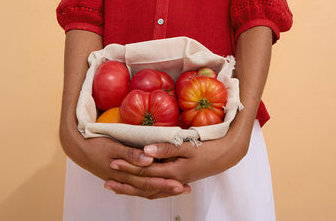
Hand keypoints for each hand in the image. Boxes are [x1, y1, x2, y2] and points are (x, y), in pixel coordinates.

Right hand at [79, 136, 188, 198]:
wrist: (78, 148)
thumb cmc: (95, 144)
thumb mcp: (113, 146)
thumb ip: (131, 154)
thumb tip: (148, 160)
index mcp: (123, 173)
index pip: (147, 181)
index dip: (164, 183)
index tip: (179, 183)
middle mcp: (124, 180)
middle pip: (148, 188)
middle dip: (167, 189)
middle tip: (184, 189)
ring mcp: (122, 180)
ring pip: (144, 189)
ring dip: (160, 190)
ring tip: (177, 189)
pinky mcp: (121, 177)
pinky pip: (138, 186)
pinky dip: (149, 188)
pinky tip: (159, 188)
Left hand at [110, 135, 245, 194]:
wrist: (228, 154)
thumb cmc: (210, 147)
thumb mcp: (189, 145)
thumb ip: (166, 148)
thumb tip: (146, 151)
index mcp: (174, 172)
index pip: (145, 171)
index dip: (128, 166)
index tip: (113, 161)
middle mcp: (173, 180)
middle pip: (144, 184)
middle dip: (125, 181)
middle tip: (107, 178)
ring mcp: (177, 182)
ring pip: (150, 191)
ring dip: (133, 190)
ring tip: (117, 188)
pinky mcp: (180, 181)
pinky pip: (159, 190)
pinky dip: (146, 190)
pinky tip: (139, 189)